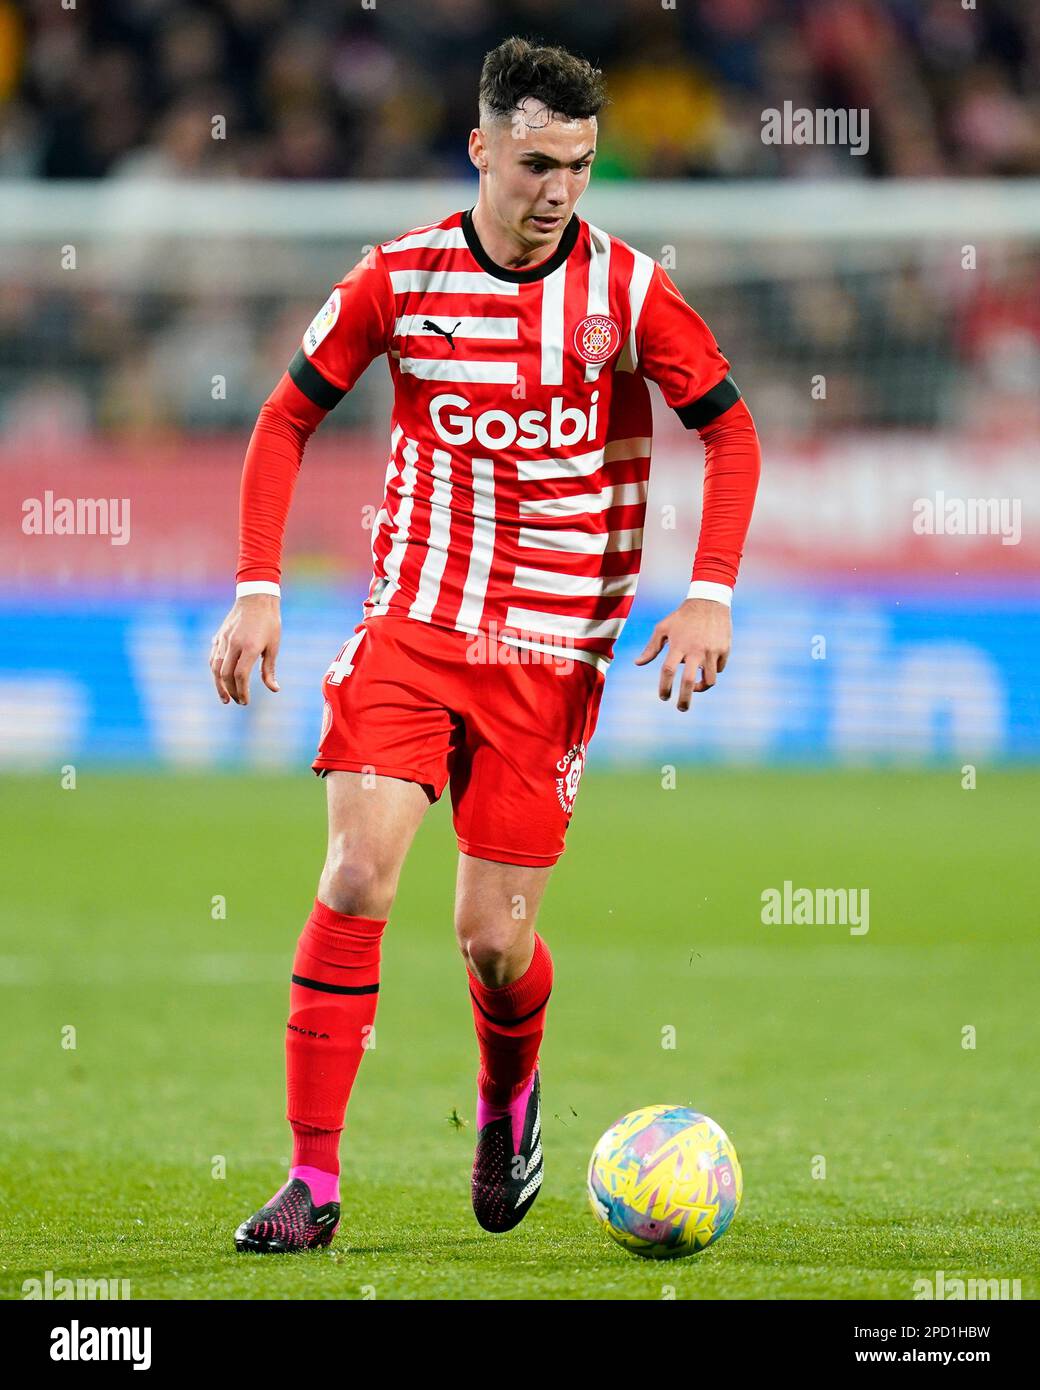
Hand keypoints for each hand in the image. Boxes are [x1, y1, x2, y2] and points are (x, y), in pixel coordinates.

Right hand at [209, 594, 280, 704]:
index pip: (240, 675)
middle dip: (231, 691)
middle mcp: (233, 644)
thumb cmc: (269, 622)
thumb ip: (269, 669)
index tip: (245, 701)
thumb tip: (274, 689)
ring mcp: (224, 640)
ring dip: (219, 685)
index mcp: (249, 646)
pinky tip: (220, 680)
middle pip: (226, 674)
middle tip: (239, 701)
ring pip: (215, 667)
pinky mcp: (219, 636)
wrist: (256, 597)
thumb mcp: (274, 646)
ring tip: (226, 698)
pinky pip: (213, 658)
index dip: (242, 691)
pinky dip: (215, 671)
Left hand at [634, 597, 730, 711]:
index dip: (664, 687)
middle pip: (689, 682)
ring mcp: (712, 651)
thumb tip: (637, 663)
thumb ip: (651, 648)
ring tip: (694, 688)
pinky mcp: (725, 650)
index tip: (664, 696)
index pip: (667, 672)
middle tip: (681, 709)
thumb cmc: (682, 616)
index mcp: (678, 646)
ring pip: (709, 680)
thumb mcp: (663, 628)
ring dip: (700, 688)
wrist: (709, 601)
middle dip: (684, 700)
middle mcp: (695, 650)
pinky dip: (712, 672)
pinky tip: (706, 668)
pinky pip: (719, 670)